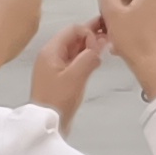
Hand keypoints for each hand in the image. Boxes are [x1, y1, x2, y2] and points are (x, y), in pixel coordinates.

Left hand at [32, 15, 107, 134]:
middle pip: (74, 38)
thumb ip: (88, 58)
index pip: (73, 30)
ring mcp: (55, 67)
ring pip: (75, 50)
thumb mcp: (75, 76)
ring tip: (104, 47)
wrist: (48, 124)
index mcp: (51, 52)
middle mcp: (52, 56)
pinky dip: (86, 60)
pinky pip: (75, 62)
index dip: (88, 33)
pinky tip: (95, 61)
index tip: (98, 44)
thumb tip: (98, 46)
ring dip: (90, 48)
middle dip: (91, 37)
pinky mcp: (60, 78)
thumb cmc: (55, 102)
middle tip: (107, 34)